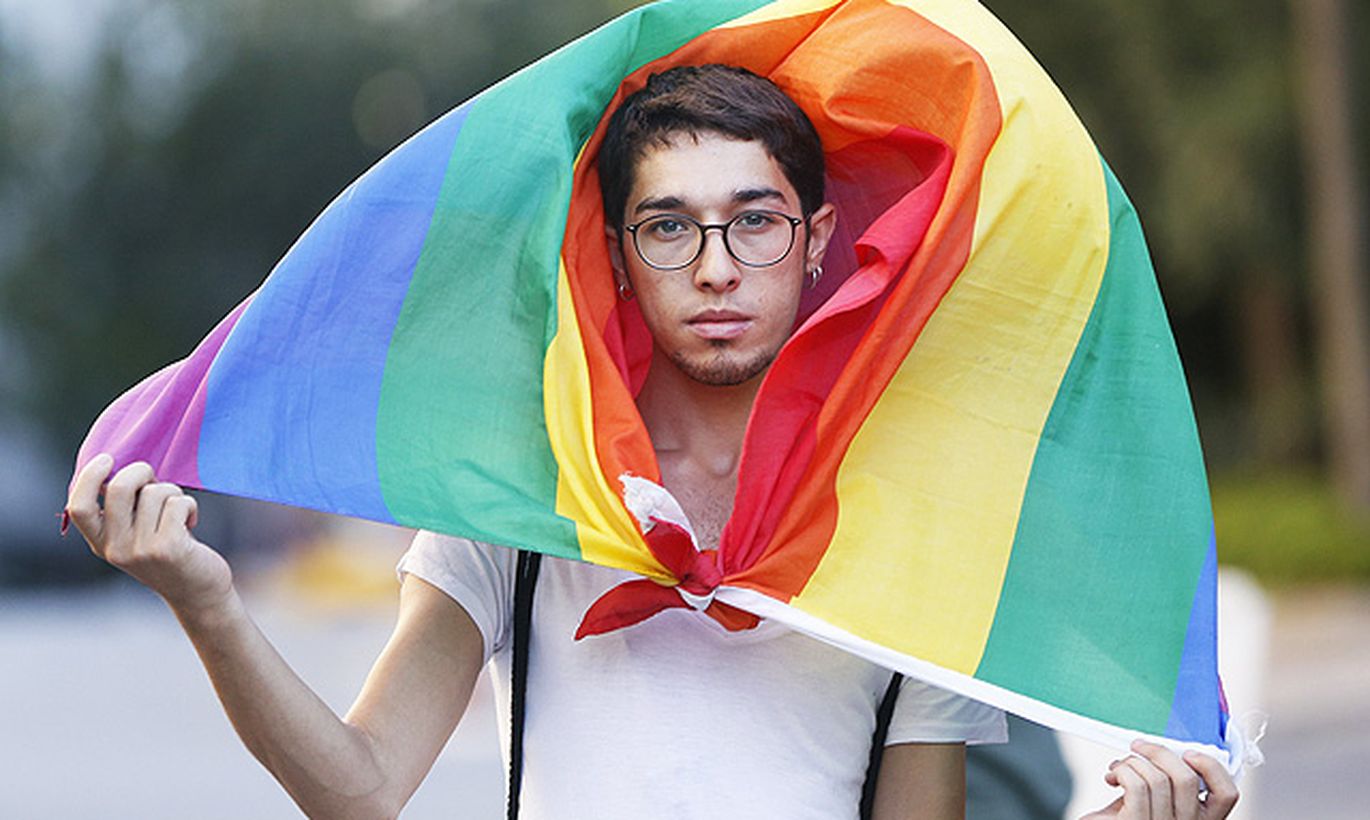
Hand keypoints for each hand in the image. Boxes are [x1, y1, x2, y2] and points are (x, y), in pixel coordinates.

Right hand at [67, 454, 233, 615]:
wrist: (197, 592)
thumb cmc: (168, 552)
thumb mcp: (135, 536)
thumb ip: (123, 510)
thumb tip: (120, 467)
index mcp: (101, 543)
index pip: (78, 507)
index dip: (89, 477)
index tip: (107, 459)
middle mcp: (116, 549)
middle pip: (118, 489)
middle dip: (140, 471)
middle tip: (155, 478)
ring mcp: (141, 550)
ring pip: (154, 492)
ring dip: (172, 492)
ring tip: (177, 511)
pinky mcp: (168, 549)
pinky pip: (177, 503)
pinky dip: (189, 505)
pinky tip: (190, 522)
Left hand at [1080, 739, 1238, 819]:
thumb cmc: (1125, 815)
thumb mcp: (1156, 798)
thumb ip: (1170, 780)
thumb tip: (1170, 747)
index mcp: (1198, 819)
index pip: (1227, 795)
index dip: (1212, 767)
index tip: (1188, 753)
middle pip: (1187, 779)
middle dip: (1160, 753)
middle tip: (1140, 747)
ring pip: (1158, 779)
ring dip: (1133, 762)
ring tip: (1120, 767)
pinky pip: (1136, 786)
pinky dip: (1121, 771)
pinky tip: (1113, 776)